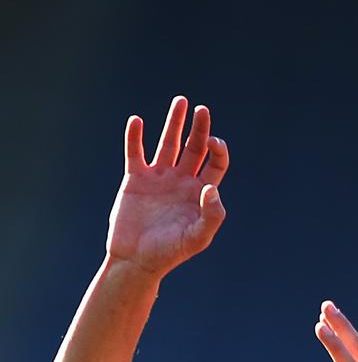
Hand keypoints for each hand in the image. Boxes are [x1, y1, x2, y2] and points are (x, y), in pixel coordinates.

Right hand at [106, 95, 230, 275]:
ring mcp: (158, 178)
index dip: (218, 149)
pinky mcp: (135, 179)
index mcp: (200, 192)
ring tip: (180, 101)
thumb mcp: (198, 237)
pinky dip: (134, 137)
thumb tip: (211, 188)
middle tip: (202, 109)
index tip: (214, 142)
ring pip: (168, 143)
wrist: (137, 260)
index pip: (215, 162)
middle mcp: (182, 180)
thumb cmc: (171, 252)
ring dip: (174, 123)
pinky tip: (137, 121)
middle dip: (199, 128)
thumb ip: (212, 214)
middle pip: (194, 147)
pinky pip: (135, 153)